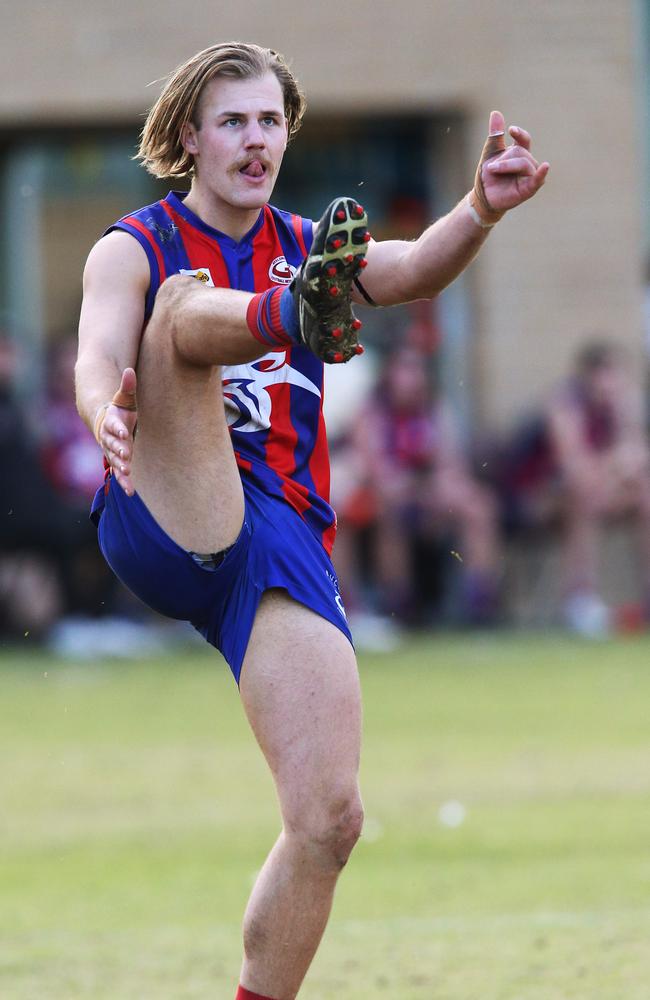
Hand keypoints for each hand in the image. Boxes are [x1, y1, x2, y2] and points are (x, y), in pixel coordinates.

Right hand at [94, 367, 137, 495]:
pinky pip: (118, 472)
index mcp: (111, 422)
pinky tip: (130, 492)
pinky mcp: (117, 460)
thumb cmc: (118, 409)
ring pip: (114, 461)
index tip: (123, 431)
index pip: (113, 425)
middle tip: (126, 457)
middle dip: (119, 451)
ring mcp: (112, 450)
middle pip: (112, 445)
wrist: (105, 421)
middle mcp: (108, 438)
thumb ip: (127, 386)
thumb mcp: (124, 397)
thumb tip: (129, 370)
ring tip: (127, 476)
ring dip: (120, 468)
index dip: (117, 428)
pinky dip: (123, 482)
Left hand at [471, 110, 548, 223]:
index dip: (519, 134)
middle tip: (491, 168)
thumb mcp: (490, 152)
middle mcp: (528, 163)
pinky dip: (541, 174)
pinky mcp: (529, 189)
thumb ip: (496, 134)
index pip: (524, 140)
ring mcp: (530, 176)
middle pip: (520, 152)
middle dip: (504, 159)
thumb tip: (495, 112)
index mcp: (520, 153)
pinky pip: (537, 180)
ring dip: (506, 166)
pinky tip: (545, 166)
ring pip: (524, 164)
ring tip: (494, 171)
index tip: (511, 130)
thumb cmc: (488, 175)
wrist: (483, 196)